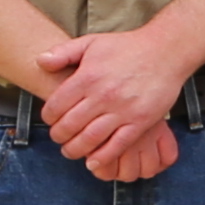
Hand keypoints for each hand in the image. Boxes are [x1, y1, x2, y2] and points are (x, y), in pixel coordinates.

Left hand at [36, 28, 195, 181]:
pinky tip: (93, 161)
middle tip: (59, 138)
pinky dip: (102, 157)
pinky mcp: (140, 121)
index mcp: (88, 76)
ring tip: (71, 151)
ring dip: (76, 150)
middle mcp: (103, 94)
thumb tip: (39, 61)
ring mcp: (122, 109)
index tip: (50, 121)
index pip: (56, 106)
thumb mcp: (92, 42)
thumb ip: (63, 52)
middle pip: (70, 125)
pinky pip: (117, 145)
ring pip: (90, 139)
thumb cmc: (127, 47)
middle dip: (59, 136)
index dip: (48, 117)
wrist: (165, 51)